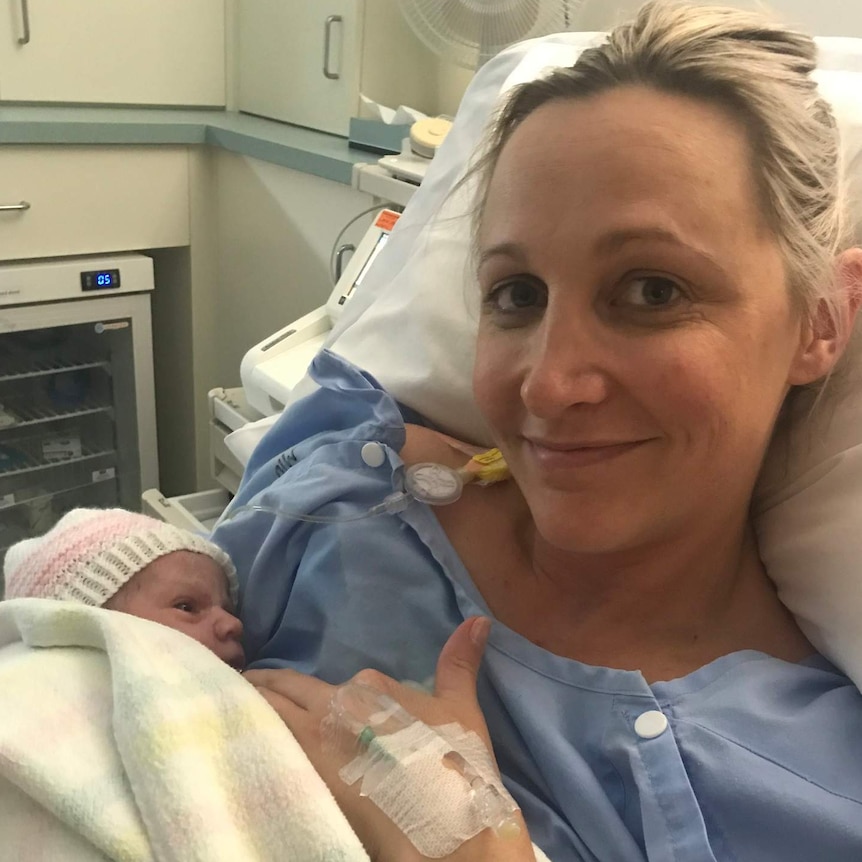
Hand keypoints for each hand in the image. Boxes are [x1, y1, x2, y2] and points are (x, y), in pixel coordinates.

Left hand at [244, 617, 534, 861]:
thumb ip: (459, 662)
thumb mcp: (462, 708)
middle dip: (262, 686)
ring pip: (266, 710)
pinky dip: (244, 735)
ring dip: (248, 704)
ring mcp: (314, 737)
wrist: (444, 822)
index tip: (285, 690)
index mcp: (370, 686)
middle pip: (285, 688)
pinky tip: (232, 737)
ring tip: (226, 702)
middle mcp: (336, 703)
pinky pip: (259, 744)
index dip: (303, 689)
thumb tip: (479, 619)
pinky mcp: (299, 771)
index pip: (324, 683)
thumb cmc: (455, 764)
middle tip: (238, 682)